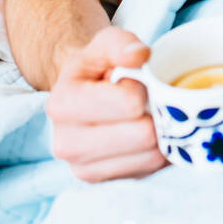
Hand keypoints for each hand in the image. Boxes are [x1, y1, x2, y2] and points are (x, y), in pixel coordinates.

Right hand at [47, 27, 166, 182]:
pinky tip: (144, 134)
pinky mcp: (103, 182)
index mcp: (63, 106)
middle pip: (144, 135)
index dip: (143, 87)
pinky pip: (150, 170)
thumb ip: (121, 42)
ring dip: (159, 133)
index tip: (133, 81)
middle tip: (145, 101)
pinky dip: (157, 151)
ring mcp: (84, 169)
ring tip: (143, 116)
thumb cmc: (98, 67)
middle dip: (154, 112)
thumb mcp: (106, 42)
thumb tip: (140, 55)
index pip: (130, 103)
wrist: (83, 94)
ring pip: (152, 156)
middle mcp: (66, 144)